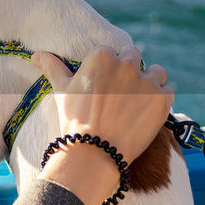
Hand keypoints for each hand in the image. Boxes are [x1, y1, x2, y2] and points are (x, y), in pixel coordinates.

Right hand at [30, 46, 173, 204]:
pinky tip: (146, 113)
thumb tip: (36, 55)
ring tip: (138, 101)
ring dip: (150, 82)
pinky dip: (160, 101)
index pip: (111, 53)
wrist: (94, 152)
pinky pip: (168, 92)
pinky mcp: (162, 99)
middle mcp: (126, 63)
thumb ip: (52, 67)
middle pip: (134, 58)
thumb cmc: (74, 120)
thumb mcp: (61, 91)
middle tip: (120, 96)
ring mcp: (147, 81)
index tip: (103, 87)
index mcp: (102, 56)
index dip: (108, 70)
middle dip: (129, 72)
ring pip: (156, 72)